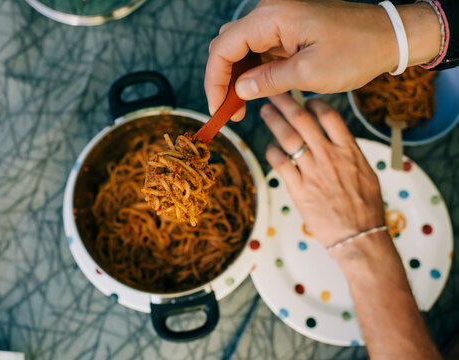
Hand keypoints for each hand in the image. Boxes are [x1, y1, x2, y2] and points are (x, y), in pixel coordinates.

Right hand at [205, 0, 440, 119]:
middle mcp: (270, 12)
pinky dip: (251, 71)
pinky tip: (254, 91)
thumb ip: (268, 81)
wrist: (388, 37)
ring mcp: (278, 19)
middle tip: (228, 111)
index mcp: (272, 17)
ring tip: (239, 106)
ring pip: (240, 48)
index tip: (218, 108)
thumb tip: (239, 90)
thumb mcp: (309, 74)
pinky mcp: (286, 30)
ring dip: (236, 77)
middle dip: (222, 80)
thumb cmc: (356, 51)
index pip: (224, 47)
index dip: (215, 81)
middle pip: (227, 45)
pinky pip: (258, 49)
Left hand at [261, 94, 384, 247]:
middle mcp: (329, 157)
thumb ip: (349, 152)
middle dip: (285, 103)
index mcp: (348, 150)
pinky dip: (272, 151)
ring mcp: (312, 172)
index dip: (314, 102)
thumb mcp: (366, 172)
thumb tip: (337, 138)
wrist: (358, 235)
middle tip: (274, 94)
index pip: (329, 115)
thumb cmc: (364, 207)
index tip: (305, 99)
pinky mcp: (298, 189)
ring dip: (274, 121)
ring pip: (287, 138)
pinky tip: (270, 147)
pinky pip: (280, 164)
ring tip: (265, 112)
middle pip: (302, 121)